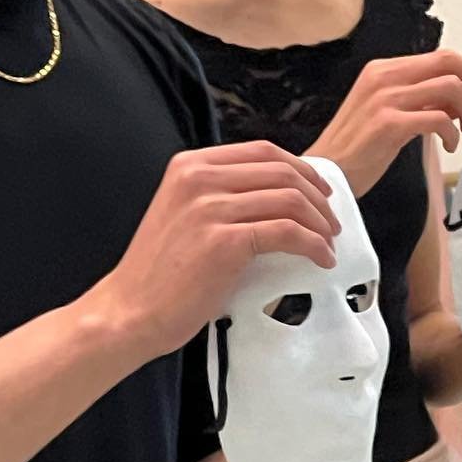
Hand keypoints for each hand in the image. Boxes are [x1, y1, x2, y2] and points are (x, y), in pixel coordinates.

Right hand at [89, 142, 339, 365]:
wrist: (130, 310)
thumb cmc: (160, 272)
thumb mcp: (183, 213)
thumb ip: (219, 195)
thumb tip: (276, 195)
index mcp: (190, 166)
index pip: (262, 150)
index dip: (301, 168)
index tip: (319, 192)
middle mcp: (198, 178)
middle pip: (281, 170)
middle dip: (317, 195)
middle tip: (331, 221)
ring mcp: (210, 207)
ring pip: (289, 198)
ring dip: (320, 221)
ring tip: (329, 242)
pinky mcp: (224, 241)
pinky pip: (287, 232)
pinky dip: (313, 244)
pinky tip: (322, 259)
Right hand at [309, 50, 461, 196]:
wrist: (326, 172)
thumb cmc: (357, 148)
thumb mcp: (390, 113)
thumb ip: (422, 100)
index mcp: (383, 70)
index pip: (440, 56)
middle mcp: (383, 76)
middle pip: (449, 61)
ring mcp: (384, 98)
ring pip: (449, 87)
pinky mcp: (387, 123)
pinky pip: (438, 118)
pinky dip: (452, 132)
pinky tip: (450, 145)